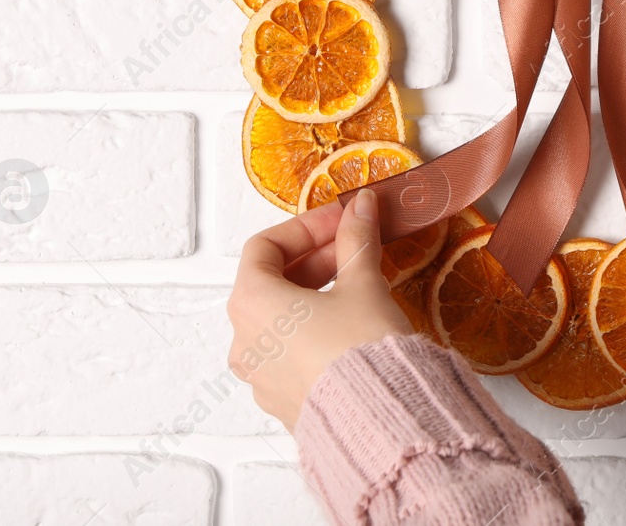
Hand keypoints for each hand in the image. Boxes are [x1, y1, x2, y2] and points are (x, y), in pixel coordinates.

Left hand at [227, 190, 411, 429]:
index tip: (342, 220)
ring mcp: (260, 375)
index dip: (306, 226)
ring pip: (280, 319)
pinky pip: (290, 351)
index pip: (265, 247)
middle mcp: (245, 341)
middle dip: (315, 258)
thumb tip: (361, 206)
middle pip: (270, 281)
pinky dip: (313, 327)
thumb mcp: (363, 284)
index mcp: (251, 304)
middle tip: (356, 246)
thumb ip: (357, 240)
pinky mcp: (282, 400)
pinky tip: (351, 324)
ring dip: (314, 293)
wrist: (380, 420)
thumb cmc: (361, 349)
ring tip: (358, 284)